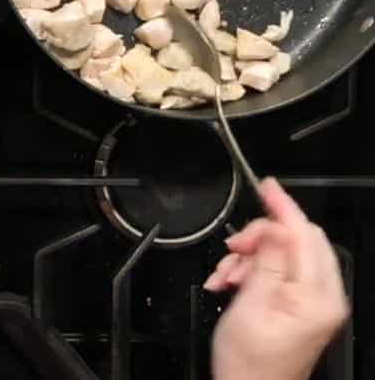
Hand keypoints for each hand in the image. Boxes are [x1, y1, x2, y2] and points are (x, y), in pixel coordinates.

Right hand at [205, 178, 348, 379]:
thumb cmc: (249, 363)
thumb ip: (265, 261)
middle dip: (260, 237)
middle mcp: (323, 297)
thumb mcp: (250, 305)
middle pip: (297, 240)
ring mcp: (313, 301)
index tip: (267, 187)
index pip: (304, 236)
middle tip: (234, 246)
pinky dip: (251, 270)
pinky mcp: (300, 305)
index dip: (283, 208)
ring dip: (249, 256)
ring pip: (283, 253)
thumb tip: (271, 228)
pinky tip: (230, 282)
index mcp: (317, 297)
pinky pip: (278, 270)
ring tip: (225, 275)